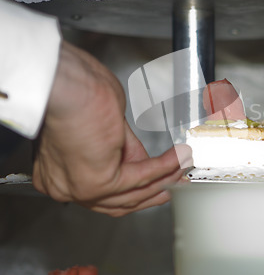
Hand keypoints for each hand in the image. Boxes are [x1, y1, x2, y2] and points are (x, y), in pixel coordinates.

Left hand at [33, 41, 191, 216]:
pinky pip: (140, 177)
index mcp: (57, 175)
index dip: (133, 191)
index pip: (100, 195)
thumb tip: (138, 160)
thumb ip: (119, 150)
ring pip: (132, 192)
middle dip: (150, 195)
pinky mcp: (99, 182)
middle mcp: (64, 187)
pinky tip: (177, 157)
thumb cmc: (72, 93)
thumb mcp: (102, 128)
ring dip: (162, 179)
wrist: (66, 86)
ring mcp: (80, 188)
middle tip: (170, 187)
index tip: (154, 185)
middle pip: (117, 202)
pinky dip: (163, 167)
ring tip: (181, 166)